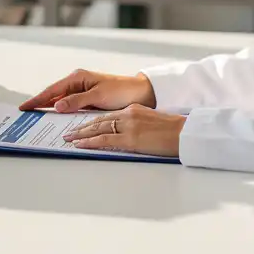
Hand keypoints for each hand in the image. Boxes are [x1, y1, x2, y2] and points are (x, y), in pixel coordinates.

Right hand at [19, 69, 155, 112]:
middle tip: (24, 113)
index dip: (37, 99)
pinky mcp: (87, 99)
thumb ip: (76, 101)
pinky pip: (70, 106)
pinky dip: (61, 111)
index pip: (52, 90)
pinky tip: (54, 118)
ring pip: (60, 101)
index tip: (24, 106)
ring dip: (49, 108)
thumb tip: (56, 105)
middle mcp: (77, 82)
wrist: (141, 93)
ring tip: (35, 117)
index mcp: (78, 77)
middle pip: (53, 95)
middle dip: (39, 103)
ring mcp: (82, 91)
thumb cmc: (121, 91)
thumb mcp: (98, 96)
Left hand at [63, 104, 184, 157]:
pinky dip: (89, 142)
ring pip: (98, 128)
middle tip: (68, 131)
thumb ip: (137, 124)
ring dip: (81, 134)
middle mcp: (128, 114)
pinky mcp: (130, 138)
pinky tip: (80, 144)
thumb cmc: (173, 131)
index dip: (92, 121)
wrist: (184, 133)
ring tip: (69, 138)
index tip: (82, 125)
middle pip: (99, 120)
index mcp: (133, 110)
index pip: (107, 115)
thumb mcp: (151, 122)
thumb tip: (126, 133)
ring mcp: (128, 126)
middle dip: (82, 126)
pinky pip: (104, 140)